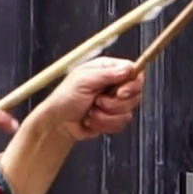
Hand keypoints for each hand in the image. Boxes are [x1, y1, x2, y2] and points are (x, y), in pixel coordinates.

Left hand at [26, 58, 145, 142]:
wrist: (57, 124)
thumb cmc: (64, 99)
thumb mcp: (83, 81)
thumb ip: (106, 74)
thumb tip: (127, 69)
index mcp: (107, 69)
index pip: (134, 72)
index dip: (132, 84)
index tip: (120, 93)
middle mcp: (113, 84)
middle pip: (135, 93)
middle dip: (115, 103)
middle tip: (97, 101)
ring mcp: (114, 101)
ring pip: (128, 110)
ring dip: (107, 115)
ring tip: (91, 112)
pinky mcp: (114, 117)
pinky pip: (122, 122)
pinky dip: (105, 124)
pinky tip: (92, 120)